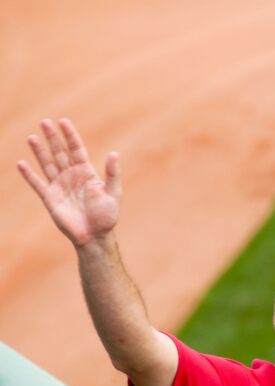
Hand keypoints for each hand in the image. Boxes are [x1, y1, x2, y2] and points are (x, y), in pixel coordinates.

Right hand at [17, 119, 121, 246]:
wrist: (95, 236)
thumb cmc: (107, 216)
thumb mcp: (113, 193)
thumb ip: (112, 174)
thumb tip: (114, 153)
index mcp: (86, 173)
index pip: (77, 149)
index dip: (70, 136)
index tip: (63, 121)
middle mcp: (71, 176)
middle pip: (60, 153)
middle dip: (52, 138)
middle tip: (44, 122)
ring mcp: (59, 186)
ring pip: (47, 164)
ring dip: (39, 151)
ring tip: (32, 137)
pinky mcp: (50, 198)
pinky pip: (37, 184)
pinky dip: (29, 174)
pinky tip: (21, 164)